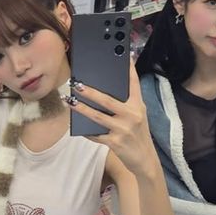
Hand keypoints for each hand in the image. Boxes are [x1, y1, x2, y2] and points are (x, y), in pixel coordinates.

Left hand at [69, 63, 157, 177]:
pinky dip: (86, 130)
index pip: (134, 84)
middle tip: (77, 84)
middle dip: (90, 91)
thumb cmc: (138, 135)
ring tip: (70, 100)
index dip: (129, 69)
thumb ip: (126, 104)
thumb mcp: (138, 117)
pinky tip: (77, 125)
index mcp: (138, 106)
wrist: (145, 160)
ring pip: (98, 116)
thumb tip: (104, 92)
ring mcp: (124, 130)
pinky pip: (96, 134)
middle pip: (108, 100)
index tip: (124, 55)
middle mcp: (133, 116)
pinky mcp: (115, 142)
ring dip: (81, 108)